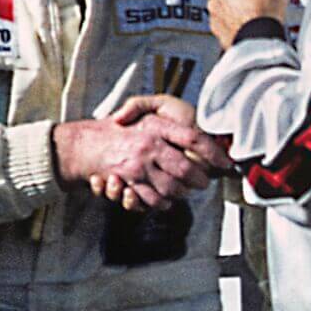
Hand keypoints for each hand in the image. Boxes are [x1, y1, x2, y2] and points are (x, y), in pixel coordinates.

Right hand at [51, 95, 227, 207]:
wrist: (85, 143)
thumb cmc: (120, 127)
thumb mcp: (143, 108)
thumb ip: (164, 110)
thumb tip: (191, 128)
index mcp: (157, 126)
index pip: (194, 138)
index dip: (213, 152)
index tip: (225, 162)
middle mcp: (149, 145)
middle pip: (187, 168)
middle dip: (199, 179)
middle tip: (203, 182)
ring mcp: (139, 165)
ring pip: (172, 188)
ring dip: (182, 193)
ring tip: (185, 191)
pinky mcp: (129, 183)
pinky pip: (152, 199)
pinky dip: (161, 202)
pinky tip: (165, 199)